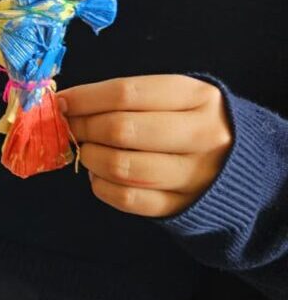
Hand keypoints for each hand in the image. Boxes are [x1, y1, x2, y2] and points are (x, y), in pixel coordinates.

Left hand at [58, 75, 231, 217]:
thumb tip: (66, 104)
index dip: (84, 98)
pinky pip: (127, 198)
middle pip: (121, 130)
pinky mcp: (182, 206)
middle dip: (84, 127)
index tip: (60, 102)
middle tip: (72, 127)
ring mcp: (195, 175)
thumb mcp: (171, 97)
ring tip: (88, 151)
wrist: (238, 163)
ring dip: (91, 158)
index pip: (126, 93)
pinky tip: (99, 175)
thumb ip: (124, 98)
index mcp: (197, 97)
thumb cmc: (188, 121)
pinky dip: (101, 186)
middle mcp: (202, 136)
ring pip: (122, 167)